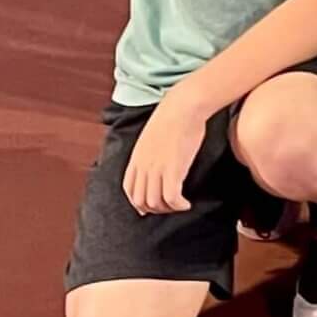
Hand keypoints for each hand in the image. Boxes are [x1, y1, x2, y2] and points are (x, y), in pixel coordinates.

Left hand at [120, 92, 206, 215]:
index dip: (138, 202)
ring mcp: (157, 168)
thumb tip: (158, 158)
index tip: (149, 207)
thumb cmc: (173, 116)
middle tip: (169, 207)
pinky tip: (186, 204)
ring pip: (155, 203)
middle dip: (154, 209)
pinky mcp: (173, 169)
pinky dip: (178, 206)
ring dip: (168, 209)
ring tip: (179, 205)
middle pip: (141, 200)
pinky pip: (171, 198)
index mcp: (137, 158)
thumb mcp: (153, 135)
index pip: (129, 189)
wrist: (183, 107)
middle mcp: (143, 166)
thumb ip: (150, 150)